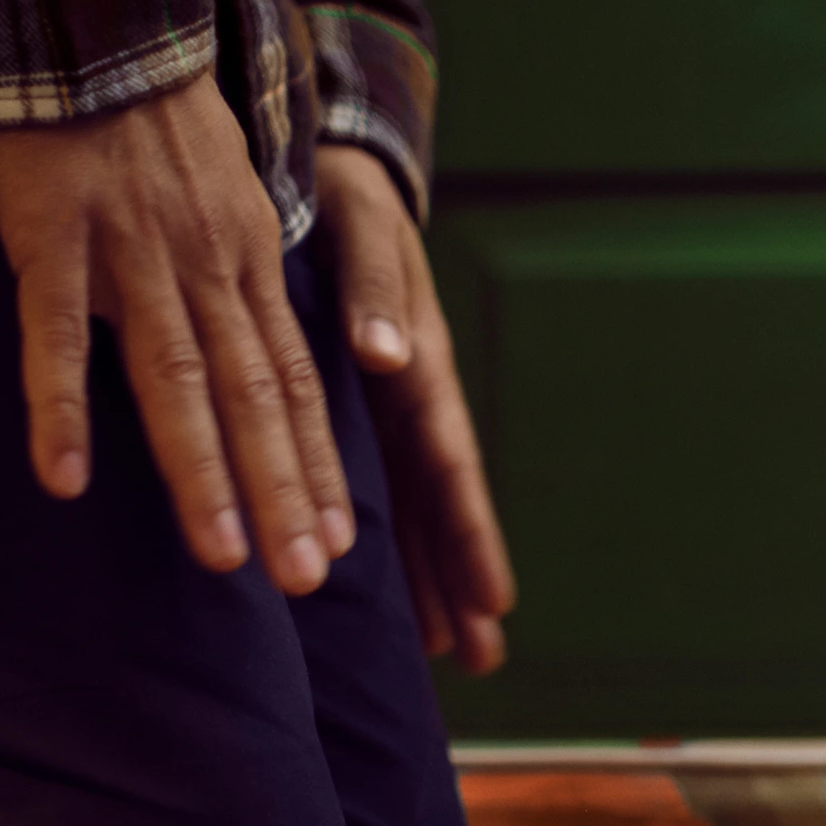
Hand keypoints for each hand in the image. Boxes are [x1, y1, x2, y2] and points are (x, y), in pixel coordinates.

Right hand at [0, 75, 351, 595]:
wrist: (89, 7)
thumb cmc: (150, 118)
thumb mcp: (223, 198)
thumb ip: (237, 282)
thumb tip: (260, 367)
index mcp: (248, 261)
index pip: (299, 382)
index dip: (321, 465)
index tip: (342, 544)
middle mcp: (206, 265)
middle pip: (256, 397)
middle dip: (284, 492)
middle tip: (307, 581)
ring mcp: (131, 250)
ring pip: (176, 378)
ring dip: (201, 471)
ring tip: (222, 558)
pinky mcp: (51, 232)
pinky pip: (54, 332)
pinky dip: (61, 405)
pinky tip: (64, 478)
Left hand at [315, 144, 515, 672]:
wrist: (331, 166)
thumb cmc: (344, 196)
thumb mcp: (359, 227)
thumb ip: (373, 288)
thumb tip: (390, 353)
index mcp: (419, 364)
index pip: (448, 463)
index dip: (469, 532)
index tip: (494, 596)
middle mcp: (414, 400)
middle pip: (444, 506)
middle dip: (463, 581)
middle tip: (482, 659)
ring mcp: (393, 411)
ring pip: (418, 510)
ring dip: (436, 581)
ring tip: (452, 654)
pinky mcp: (366, 411)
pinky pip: (385, 489)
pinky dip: (398, 546)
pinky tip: (402, 599)